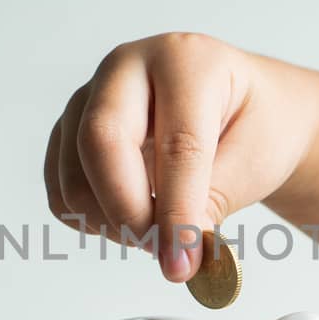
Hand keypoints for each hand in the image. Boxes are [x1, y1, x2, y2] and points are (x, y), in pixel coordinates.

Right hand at [44, 33, 318, 281]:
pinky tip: (132, 220)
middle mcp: (126, 67)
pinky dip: (92, 220)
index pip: (176, 142)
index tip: (183, 259)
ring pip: (73, 173)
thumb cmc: (254, 125)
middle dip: (128, 211)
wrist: (241, 111)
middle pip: (100, 141)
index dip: (178, 209)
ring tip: (158, 235)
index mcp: (185, 60)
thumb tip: (174, 254)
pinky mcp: (68, 131)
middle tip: (162, 250)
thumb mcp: (256, 160)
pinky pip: (62, 190)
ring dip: (111, 223)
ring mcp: (89, 97)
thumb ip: (212, 202)